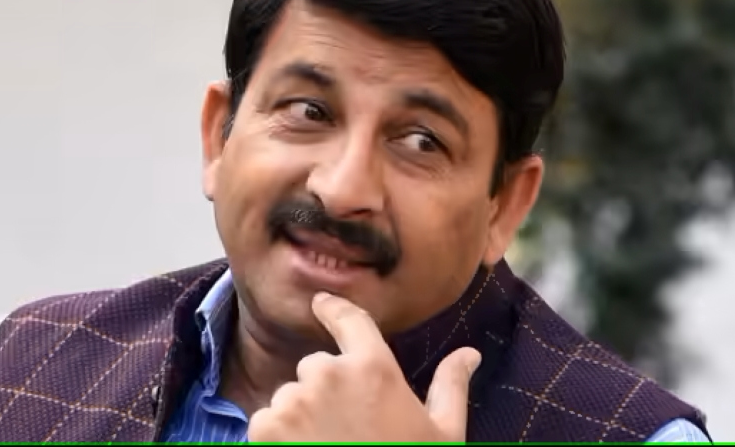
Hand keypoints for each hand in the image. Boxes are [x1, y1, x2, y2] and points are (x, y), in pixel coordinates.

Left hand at [247, 292, 481, 442]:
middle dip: (326, 391)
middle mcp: (329, 374)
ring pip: (290, 397)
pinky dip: (277, 438)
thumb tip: (469, 354)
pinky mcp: (264, 430)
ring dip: (300, 416)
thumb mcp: (443, 433)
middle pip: (317, 367)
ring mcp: (293, 401)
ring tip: (326, 446)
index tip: (320, 302)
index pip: (349, 320)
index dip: (332, 308)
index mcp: (374, 368)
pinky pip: (265, 422)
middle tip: (346, 429)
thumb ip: (451, 386)